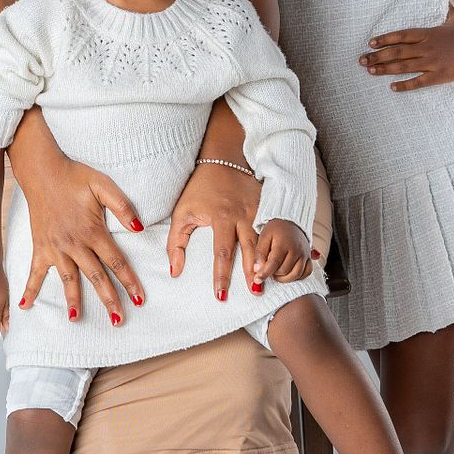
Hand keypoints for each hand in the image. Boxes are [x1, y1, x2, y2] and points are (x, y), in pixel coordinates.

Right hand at [10, 128, 145, 324]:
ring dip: (73, 300)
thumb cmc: (75, 177)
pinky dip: (30, 289)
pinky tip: (25, 306)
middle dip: (109, 300)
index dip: (129, 281)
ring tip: (77, 320)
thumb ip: (122, 207)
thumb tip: (139, 228)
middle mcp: (74, 244)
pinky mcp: (40, 247)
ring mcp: (55, 248)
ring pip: (68, 279)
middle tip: (119, 321)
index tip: (139, 299)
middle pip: (96, 277)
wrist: (43, 172)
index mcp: (93, 231)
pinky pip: (34, 272)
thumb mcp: (103, 185)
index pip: (116, 262)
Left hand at [167, 158, 263, 301]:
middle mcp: (243, 215)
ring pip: (265, 243)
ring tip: (268, 283)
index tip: (221, 295)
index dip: (222, 276)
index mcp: (221, 217)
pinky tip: (279, 262)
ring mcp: (258, 211)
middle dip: (252, 274)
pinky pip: (272, 232)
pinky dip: (275, 248)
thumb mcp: (182, 212)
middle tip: (255, 294)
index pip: (222, 253)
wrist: (224, 158)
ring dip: (267, 263)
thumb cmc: (199, 188)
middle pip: (250, 250)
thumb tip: (174, 271)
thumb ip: (176, 242)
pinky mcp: (266, 208)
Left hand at [250, 220, 312, 289]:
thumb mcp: (263, 237)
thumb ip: (259, 254)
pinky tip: (288, 273)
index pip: (273, 263)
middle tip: (268, 269)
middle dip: (273, 273)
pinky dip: (297, 277)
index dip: (265, 273)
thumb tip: (257, 270)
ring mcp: (304, 254)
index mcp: (283, 243)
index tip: (257, 279)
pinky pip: (306, 273)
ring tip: (276, 271)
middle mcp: (296, 249)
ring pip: (295, 275)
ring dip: (284, 278)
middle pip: (284, 271)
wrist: (290, 222)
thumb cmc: (275, 230)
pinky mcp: (309, 258)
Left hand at [359, 5, 453, 91]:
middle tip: (361, 60)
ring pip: (402, 66)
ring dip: (384, 69)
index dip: (383, 39)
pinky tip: (392, 87)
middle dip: (376, 56)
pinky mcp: (439, 76)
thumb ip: (447, 11)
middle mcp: (426, 47)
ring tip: (370, 71)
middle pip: (395, 52)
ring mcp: (432, 62)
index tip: (370, 43)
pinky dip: (404, 86)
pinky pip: (418, 82)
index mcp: (428, 33)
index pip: (400, 35)